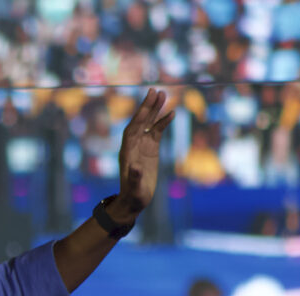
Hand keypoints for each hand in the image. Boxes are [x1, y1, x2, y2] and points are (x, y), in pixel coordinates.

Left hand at [115, 88, 174, 218]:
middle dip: (147, 107)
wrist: (135, 200)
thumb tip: (135, 168)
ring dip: (155, 110)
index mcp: (127, 151)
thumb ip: (134, 177)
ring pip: (148, 124)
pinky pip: (156, 132)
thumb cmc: (133, 195)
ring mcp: (142, 146)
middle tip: (156, 90)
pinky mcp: (150, 150)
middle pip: (140, 122)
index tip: (147, 102)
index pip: (132, 128)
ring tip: (164, 94)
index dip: (140, 115)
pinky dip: (163, 122)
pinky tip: (172, 113)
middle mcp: (133, 145)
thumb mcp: (134, 188)